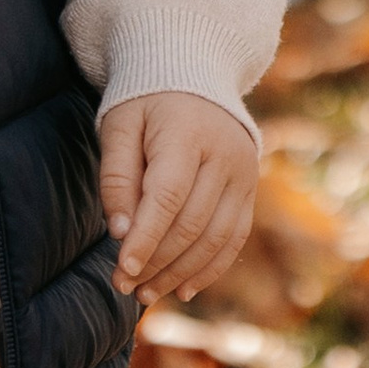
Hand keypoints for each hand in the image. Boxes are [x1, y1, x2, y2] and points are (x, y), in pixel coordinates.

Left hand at [99, 92, 258, 306]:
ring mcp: (244, 172)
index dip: (145, 238)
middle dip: (157, 262)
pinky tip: (183, 289)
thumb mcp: (120, 125)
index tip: (121, 270)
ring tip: (146, 293)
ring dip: (180, 272)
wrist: (194, 74)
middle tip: (123, 286)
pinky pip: (234, 238)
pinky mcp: (251, 188)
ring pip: (215, 238)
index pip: (168, 196)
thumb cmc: (146, 102)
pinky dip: (210, 268)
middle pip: (192, 223)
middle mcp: (225, 154)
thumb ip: (117, 176)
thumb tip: (120, 232)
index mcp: (188, 132)